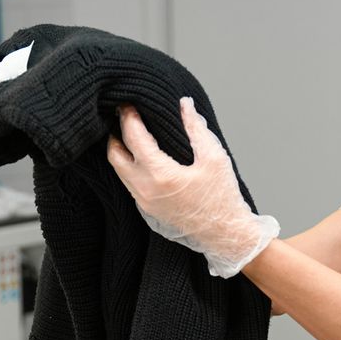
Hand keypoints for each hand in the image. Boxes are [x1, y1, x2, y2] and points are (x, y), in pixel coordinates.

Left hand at [106, 98, 279, 277]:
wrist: (226, 235)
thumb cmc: (222, 199)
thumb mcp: (214, 158)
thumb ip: (196, 128)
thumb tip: (184, 105)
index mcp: (160, 175)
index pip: (133, 138)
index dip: (128, 117)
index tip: (128, 104)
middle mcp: (145, 191)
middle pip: (115, 155)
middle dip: (117, 133)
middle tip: (125, 117)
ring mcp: (143, 203)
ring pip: (119, 171)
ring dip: (122, 151)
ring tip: (133, 134)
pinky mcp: (146, 211)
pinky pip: (130, 184)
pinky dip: (130, 167)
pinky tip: (143, 158)